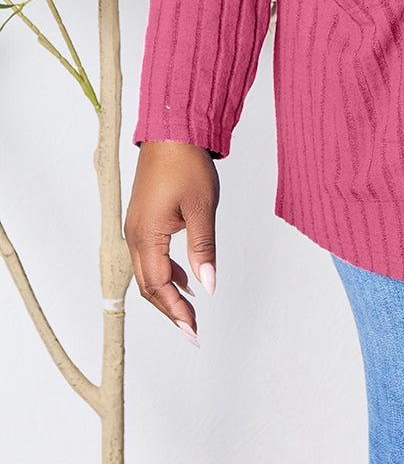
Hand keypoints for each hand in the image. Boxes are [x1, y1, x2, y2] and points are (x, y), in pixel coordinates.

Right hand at [124, 141, 219, 346]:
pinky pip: (151, 256)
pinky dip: (167, 272)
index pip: (160, 286)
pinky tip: (186, 278)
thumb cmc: (186, 164)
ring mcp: (137, 227)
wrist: (172, 132)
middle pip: (150, 286)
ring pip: (149, 272)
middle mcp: (135, 235)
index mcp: (147, 235)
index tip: (193, 331)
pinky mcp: (143, 219)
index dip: (176, 311)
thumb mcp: (202, 208)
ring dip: (168, 293)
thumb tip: (208, 285)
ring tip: (190, 312)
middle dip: (170, 310)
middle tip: (192, 331)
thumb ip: (204, 248)